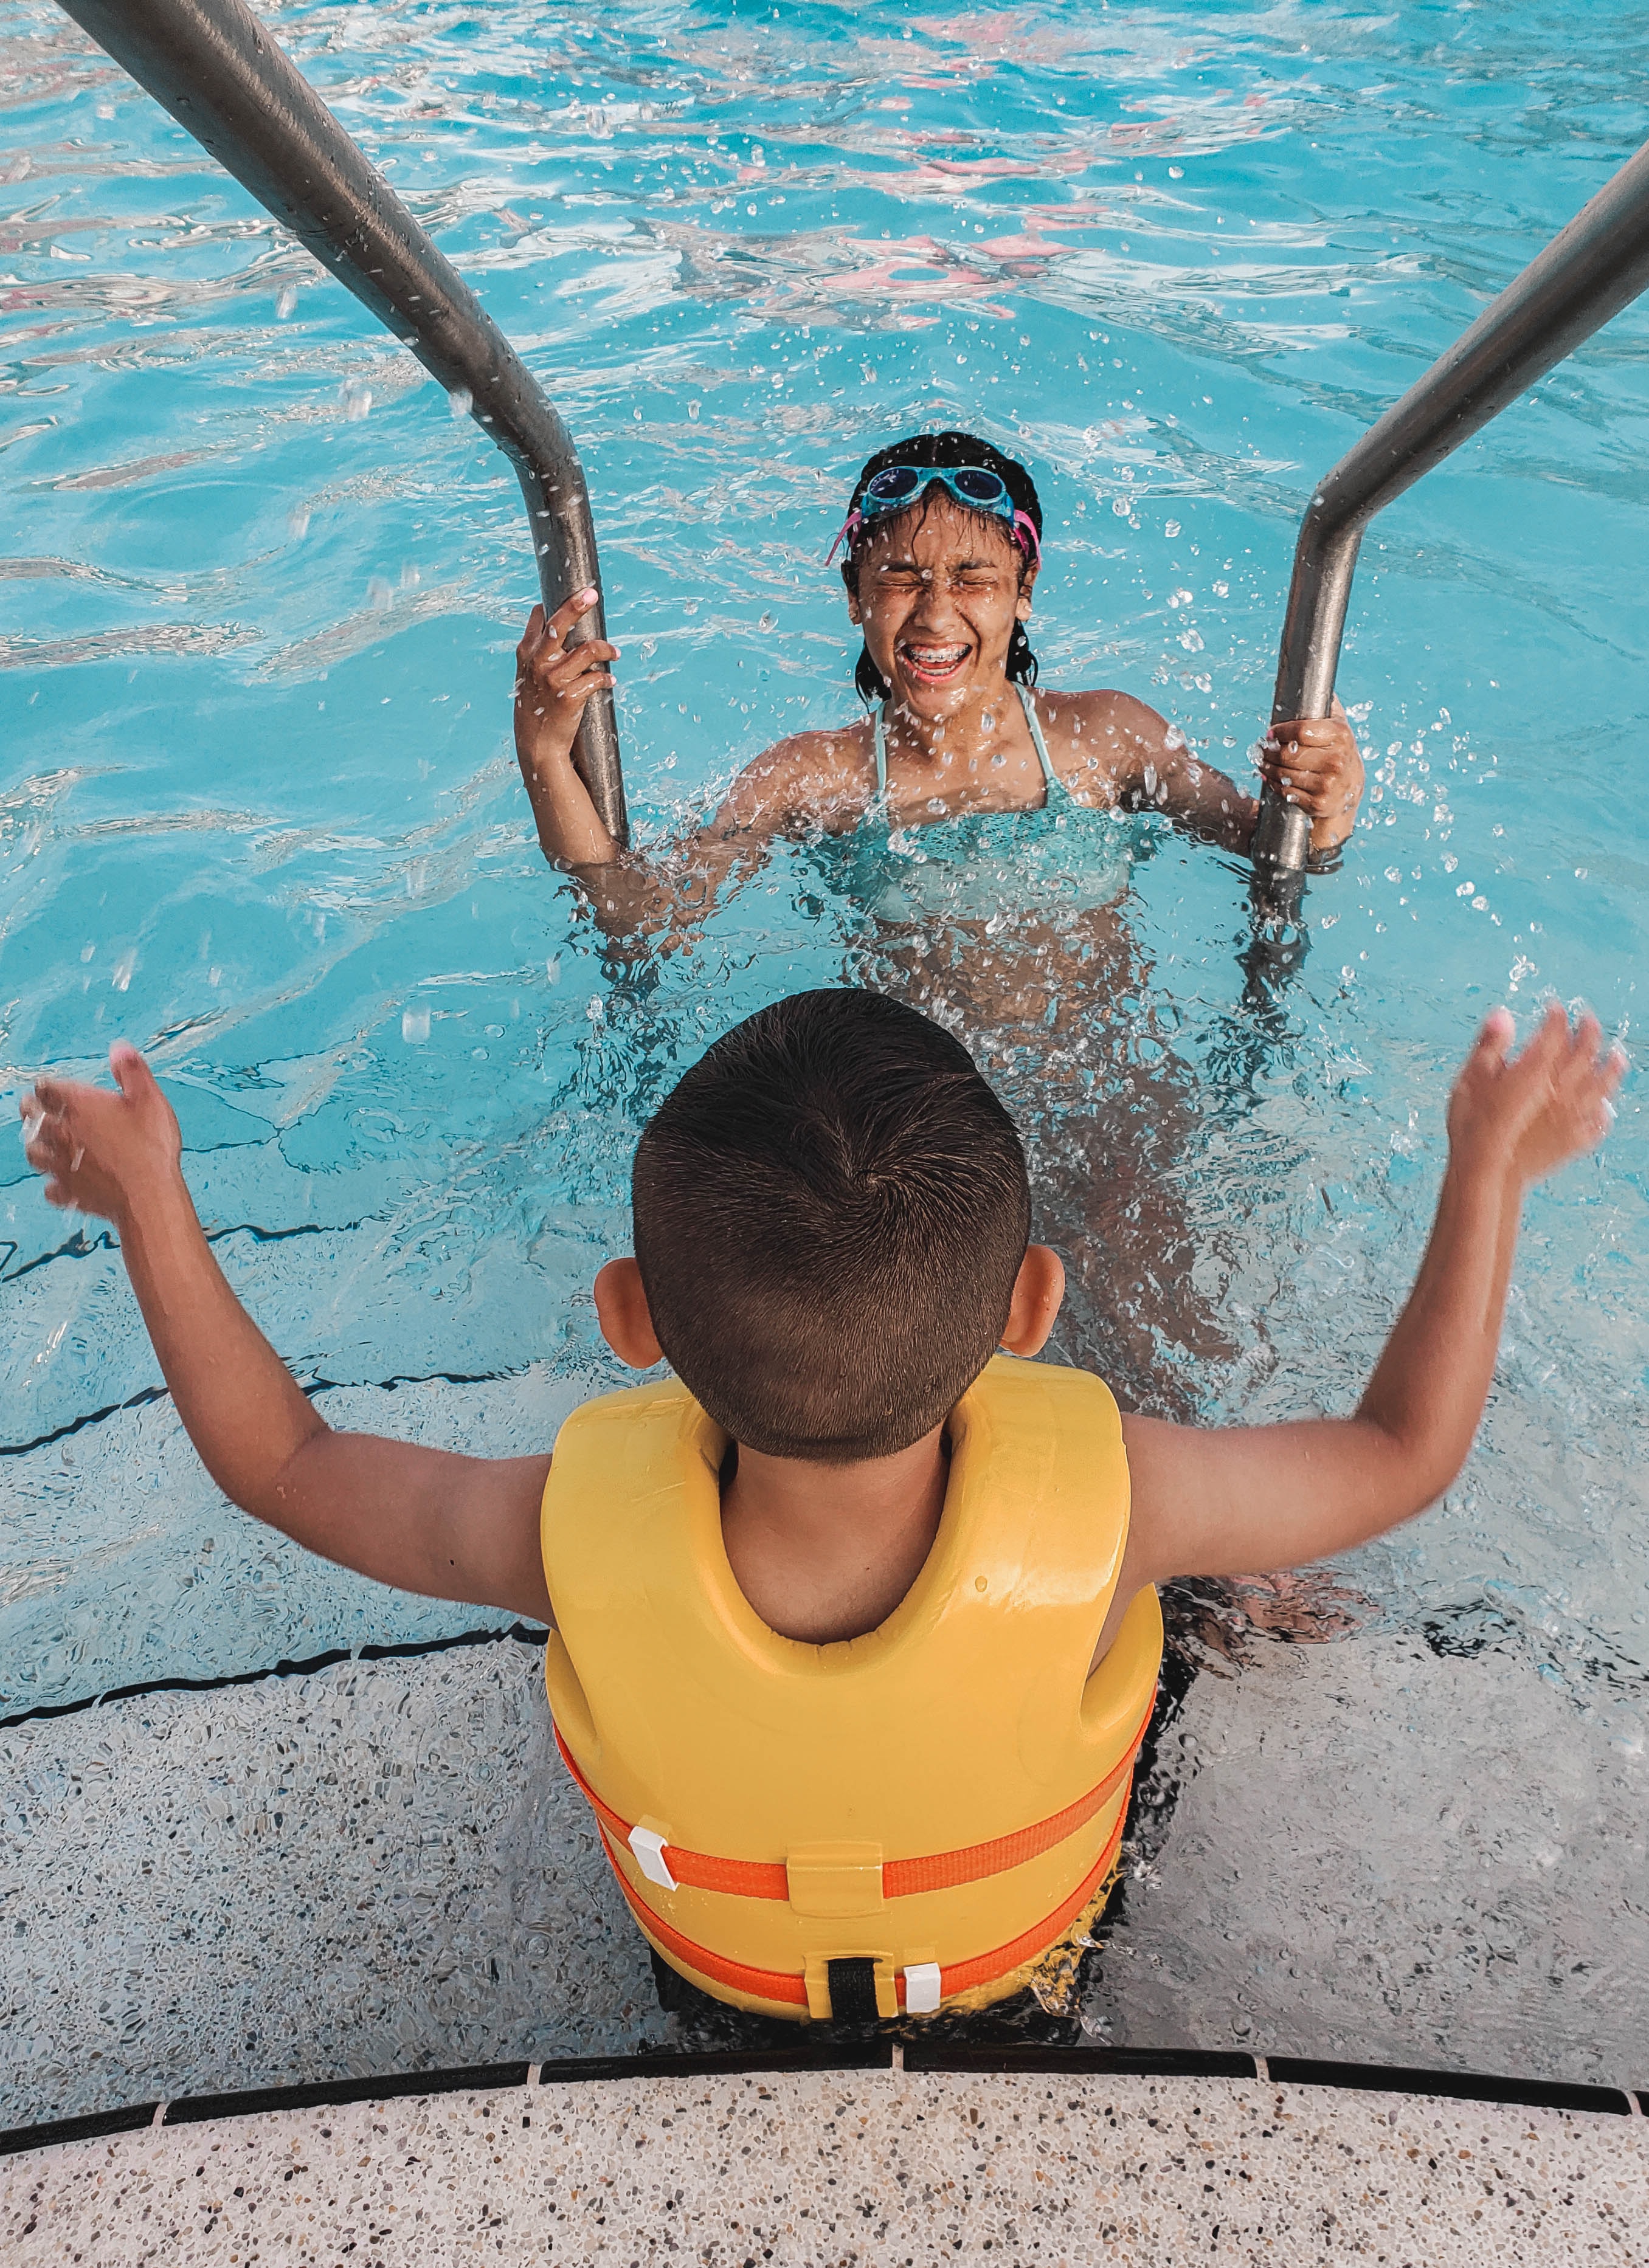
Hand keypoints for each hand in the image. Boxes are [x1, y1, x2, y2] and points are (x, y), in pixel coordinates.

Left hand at [19, 1043, 181, 1225]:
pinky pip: (51, 1188)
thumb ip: (131, 1070)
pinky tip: (60, 1182)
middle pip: (32, 1116)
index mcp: (78, 1106)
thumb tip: (119, 1048)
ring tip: (42, 1141)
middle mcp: (62, 1133)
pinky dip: (53, 1183)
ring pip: (33, 1152)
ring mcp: (61, 1165)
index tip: (49, 1085)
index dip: (46, 1084)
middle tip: (33, 1105)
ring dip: (36, 1144)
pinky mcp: (69, 1192)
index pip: (45, 1087)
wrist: (148, 1195)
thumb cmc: (150, 1146)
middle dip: (32, 1108)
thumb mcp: (149, 1098)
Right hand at [513, 589, 617, 776]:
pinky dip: (606, 679)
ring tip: (615, 653)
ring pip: (587, 651)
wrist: (537, 746)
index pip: (540, 621)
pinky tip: (610, 682)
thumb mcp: (527, 677)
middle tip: (592, 594)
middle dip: (576, 606)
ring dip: (606, 649)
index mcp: (527, 655)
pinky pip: (596, 679)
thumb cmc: (535, 709)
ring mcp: (553, 680)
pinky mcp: (570, 697)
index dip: (557, 606)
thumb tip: (543, 615)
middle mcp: (538, 664)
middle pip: (558, 625)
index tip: (577, 594)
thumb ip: (535, 651)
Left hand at [1259, 695, 1364, 852]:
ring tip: (1262, 762)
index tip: (1271, 733)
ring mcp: (1328, 783)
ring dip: (1267, 768)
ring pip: (1284, 774)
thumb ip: (1325, 705)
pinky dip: (1275, 784)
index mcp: (1340, 735)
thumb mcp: (1338, 726)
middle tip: (1261, 749)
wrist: (1351, 789)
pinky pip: (1287, 791)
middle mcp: (1336, 760)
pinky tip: (1272, 778)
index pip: (1300, 731)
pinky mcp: (1319, 803)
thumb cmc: (1339, 751)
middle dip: (1269, 751)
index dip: (1280, 731)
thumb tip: (1308, 681)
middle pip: (1288, 754)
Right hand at [1447, 1001, 1624, 1187]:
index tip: (1554, 1008)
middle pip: (1585, 1052)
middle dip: (1589, 1031)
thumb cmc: (1475, 1125)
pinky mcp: (1573, 1140)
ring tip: (1616, 1055)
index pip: (1555, 1032)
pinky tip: (1604, 1107)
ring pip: (1602, 1084)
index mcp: (1536, 1069)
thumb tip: (1503, 1016)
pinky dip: (1604, 1110)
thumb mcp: (1472, 1076)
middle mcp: (1560, 1088)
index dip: (1557, 1016)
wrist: (1486, 1170)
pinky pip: (1598, 1122)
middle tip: (1588, 1020)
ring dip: (1612, 1066)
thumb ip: (1491, 1044)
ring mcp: (1571, 1115)